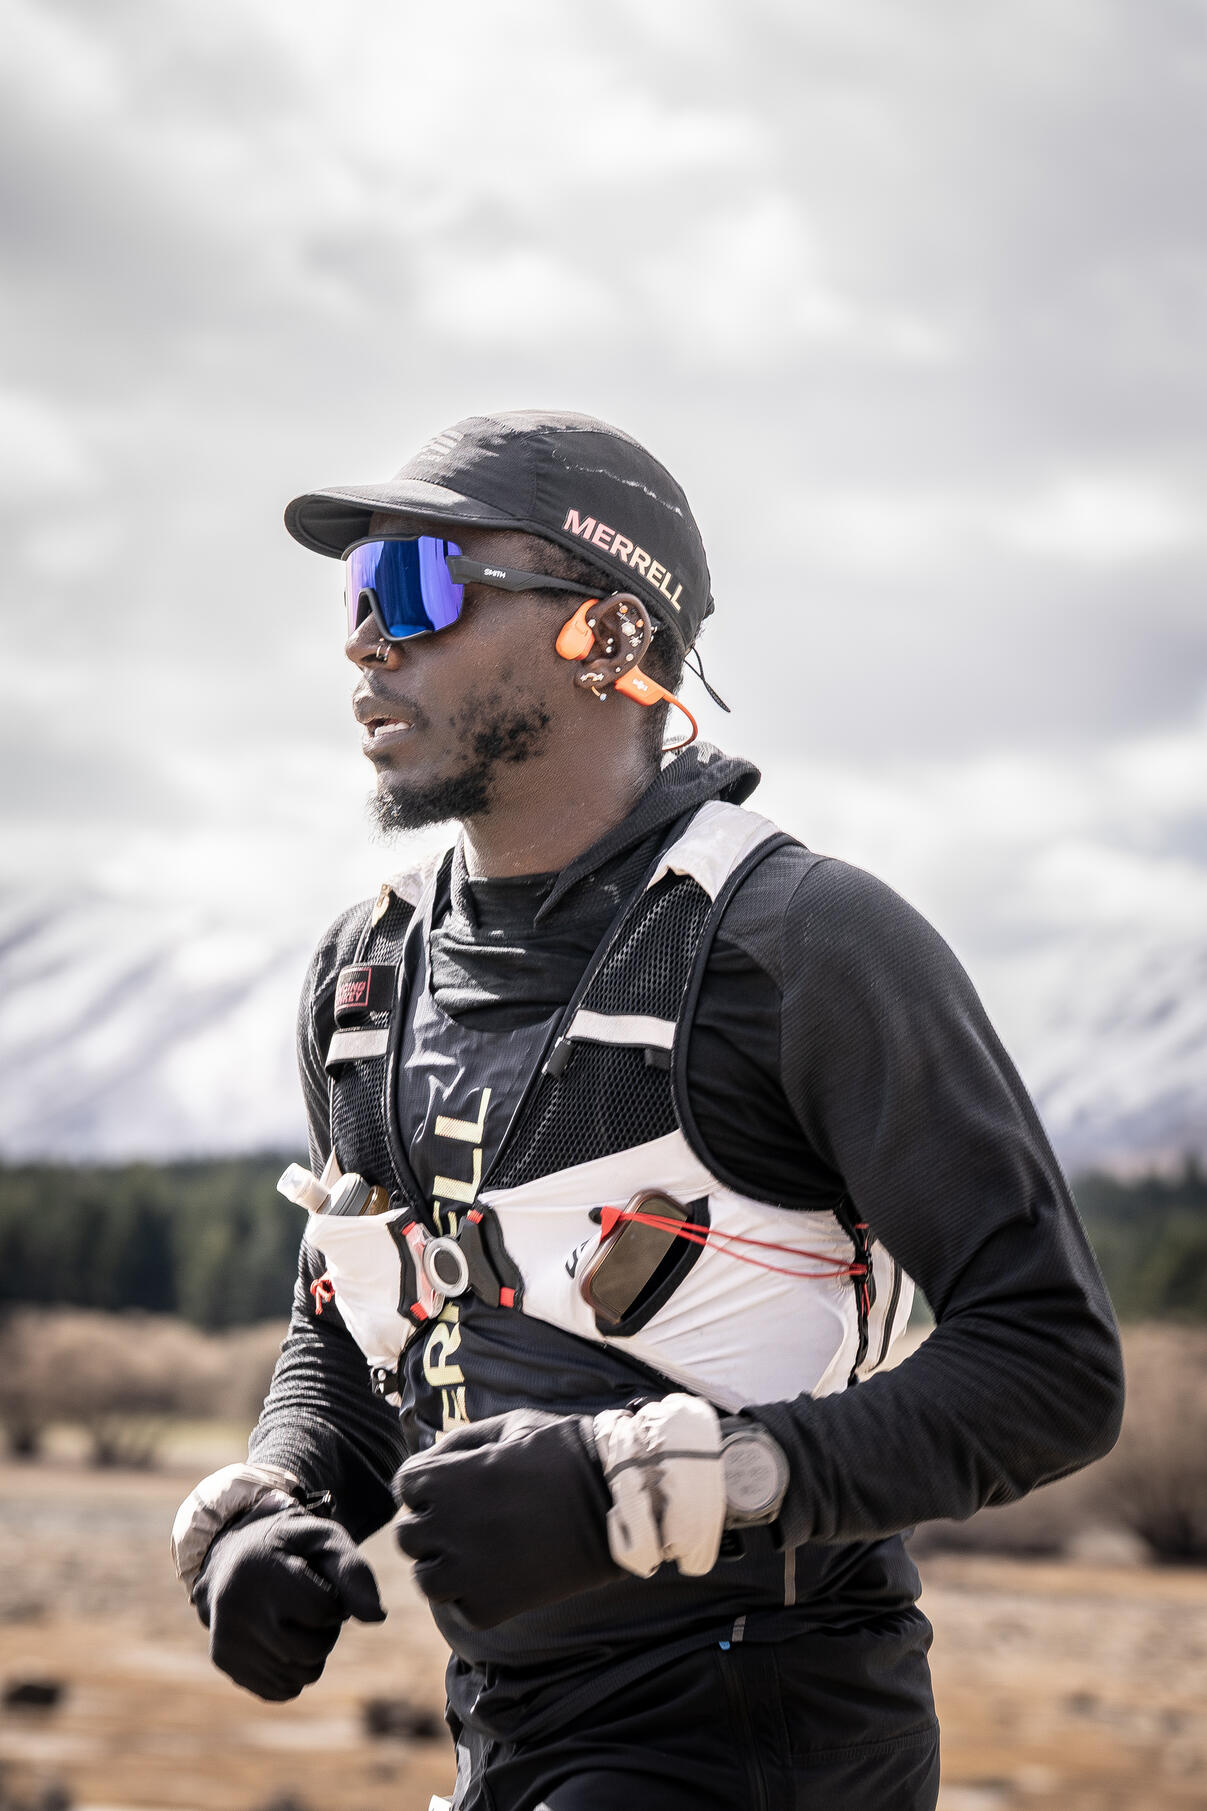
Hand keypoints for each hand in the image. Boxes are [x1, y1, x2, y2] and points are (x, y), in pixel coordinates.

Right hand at [193, 1504, 385, 1699]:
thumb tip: (377, 1617)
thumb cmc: (292, 1548)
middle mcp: (236, 1607)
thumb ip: (355, 1572)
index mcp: (262, 1569)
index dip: (336, 1602)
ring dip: (312, 1654)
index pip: (325, 1611)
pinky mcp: (224, 1660)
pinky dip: (293, 1672)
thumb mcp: (325, 1541)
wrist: (234, 1554)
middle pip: (312, 1651)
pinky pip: (280, 1690)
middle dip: (326, 1633)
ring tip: (297, 1622)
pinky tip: (281, 1640)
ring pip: (299, 1677)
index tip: (321, 1585)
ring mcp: (226, 1637)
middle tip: (312, 1608)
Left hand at [393, 1410, 621, 1627]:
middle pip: (407, 1535)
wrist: (615, 1500)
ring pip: (425, 1579)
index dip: (426, 1484)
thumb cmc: (563, 1453)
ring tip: (477, 1555)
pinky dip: (472, 1597)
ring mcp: (468, 1571)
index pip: (404, 1485)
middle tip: (467, 1522)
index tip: (453, 1487)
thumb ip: (461, 1441)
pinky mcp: (490, 1606)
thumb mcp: (511, 1426)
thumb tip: (428, 1460)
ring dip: (443, 1566)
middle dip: (431, 1526)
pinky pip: (458, 1608)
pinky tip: (499, 1575)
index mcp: (449, 1478)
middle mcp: (448, 1526)